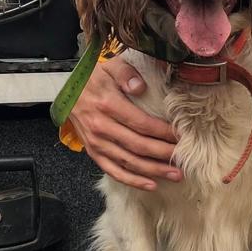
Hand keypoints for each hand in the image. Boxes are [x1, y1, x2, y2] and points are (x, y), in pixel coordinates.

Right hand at [67, 53, 181, 190]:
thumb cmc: (94, 78)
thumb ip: (125, 73)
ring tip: (175, 175)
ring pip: (128, 162)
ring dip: (153, 171)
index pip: (141, 123)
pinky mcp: (93, 152)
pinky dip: (132, 180)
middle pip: (138, 146)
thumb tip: (140, 86)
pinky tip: (150, 184)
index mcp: (108, 105)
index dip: (163, 132)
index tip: (181, 137)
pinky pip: (113, 171)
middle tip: (183, 161)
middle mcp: (101, 127)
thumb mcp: (110, 66)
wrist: (68, 92)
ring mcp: (96, 143)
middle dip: (163, 155)